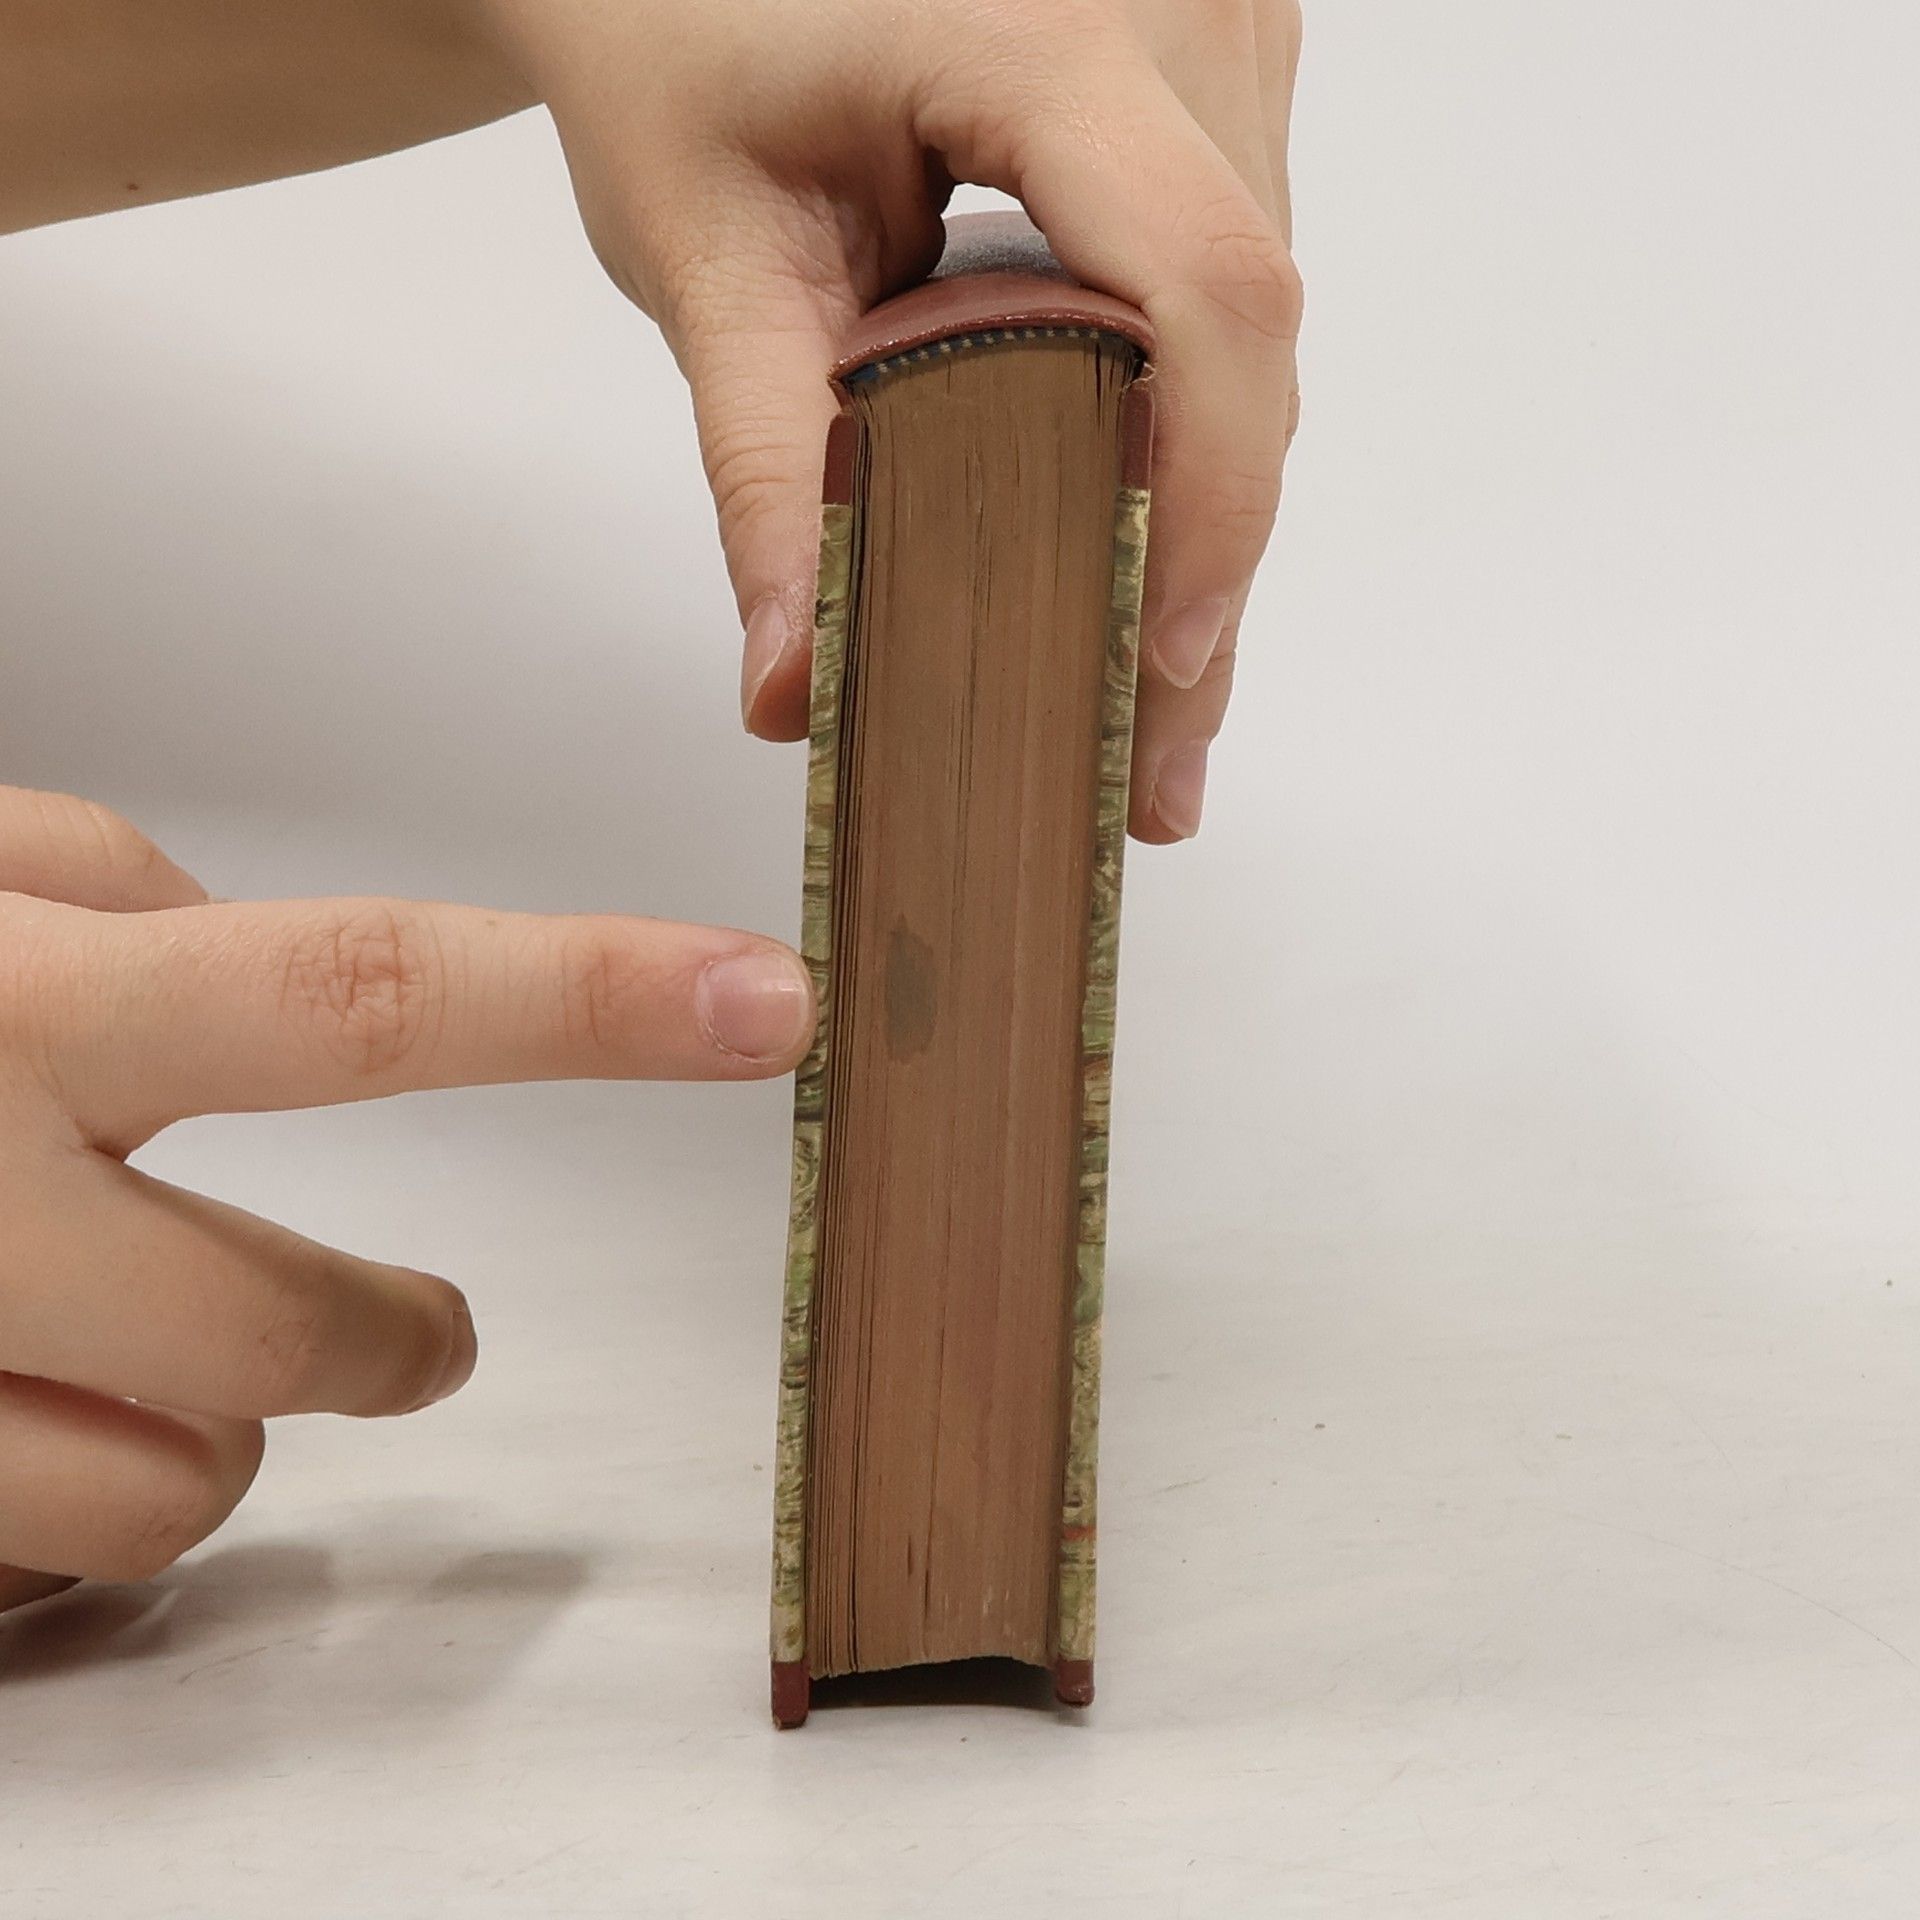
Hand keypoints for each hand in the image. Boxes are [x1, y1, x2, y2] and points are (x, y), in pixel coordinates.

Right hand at [0, 787, 813, 1613]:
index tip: (763, 1003)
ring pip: (183, 1483)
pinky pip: (54, 1560)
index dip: (589, 1001)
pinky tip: (32, 1402)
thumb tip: (244, 934)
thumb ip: (105, 892)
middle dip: (397, 1339)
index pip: (360, 996)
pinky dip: (74, 1492)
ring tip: (137, 1355)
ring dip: (210, 1424)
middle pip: (293, 1327)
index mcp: (16, 1006)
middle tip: (429, 1327)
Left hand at [481, 0, 1303, 842]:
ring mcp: (1218, 29)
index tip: (1161, 659)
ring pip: (1253, 324)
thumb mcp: (708, 257)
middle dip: (1202, 556)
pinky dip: (1186, 416)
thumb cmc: (677, 40)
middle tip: (1154, 759)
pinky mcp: (1213, 72)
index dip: (1207, 497)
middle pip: (1243, 335)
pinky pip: (1231, 276)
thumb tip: (796, 685)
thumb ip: (763, 471)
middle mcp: (1180, 10)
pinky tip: (1137, 532)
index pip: (1203, 289)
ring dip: (1202, 501)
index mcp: (1050, 28)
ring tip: (1146, 679)